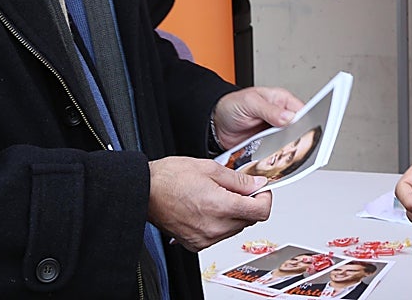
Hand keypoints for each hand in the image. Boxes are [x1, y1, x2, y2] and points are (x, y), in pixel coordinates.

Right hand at [147, 156, 273, 250]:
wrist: (145, 191)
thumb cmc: (170, 178)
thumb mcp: (209, 168)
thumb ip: (238, 179)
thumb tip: (257, 184)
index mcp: (221, 207)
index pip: (260, 212)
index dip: (265, 198)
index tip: (261, 190)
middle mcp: (215, 227)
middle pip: (249, 220)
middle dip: (249, 203)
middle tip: (239, 188)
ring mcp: (205, 238)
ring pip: (235, 228)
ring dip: (234, 213)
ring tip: (219, 195)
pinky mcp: (195, 244)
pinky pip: (219, 235)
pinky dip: (220, 222)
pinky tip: (208, 208)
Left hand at [212, 86, 304, 150]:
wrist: (216, 124)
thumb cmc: (232, 106)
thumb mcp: (250, 103)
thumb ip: (269, 110)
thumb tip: (289, 117)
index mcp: (281, 100)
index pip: (302, 111)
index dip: (308, 121)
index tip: (308, 131)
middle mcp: (281, 116)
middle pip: (299, 129)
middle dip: (298, 139)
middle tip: (295, 145)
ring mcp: (275, 132)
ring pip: (289, 143)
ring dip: (287, 150)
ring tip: (284, 154)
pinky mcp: (267, 145)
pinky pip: (277, 153)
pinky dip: (277, 158)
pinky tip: (275, 160)